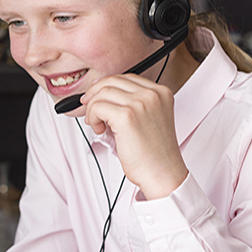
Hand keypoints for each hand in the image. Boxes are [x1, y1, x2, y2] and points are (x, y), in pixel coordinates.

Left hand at [80, 73, 187, 198]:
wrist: (162, 173)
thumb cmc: (154, 153)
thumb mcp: (149, 119)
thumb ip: (133, 104)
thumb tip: (103, 94)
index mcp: (161, 92)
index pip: (126, 78)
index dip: (107, 87)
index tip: (97, 97)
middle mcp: (152, 94)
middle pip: (112, 81)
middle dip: (95, 94)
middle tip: (90, 109)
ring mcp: (140, 103)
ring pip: (102, 93)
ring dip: (93, 109)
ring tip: (98, 124)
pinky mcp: (127, 116)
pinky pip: (97, 107)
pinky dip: (93, 117)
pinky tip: (100, 130)